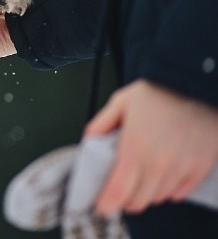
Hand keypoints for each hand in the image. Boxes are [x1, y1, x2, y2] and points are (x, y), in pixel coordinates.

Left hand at [84, 79, 217, 215]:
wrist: (195, 84)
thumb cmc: (157, 91)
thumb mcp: (121, 102)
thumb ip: (101, 124)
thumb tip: (88, 142)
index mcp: (135, 149)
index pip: (118, 193)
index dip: (106, 204)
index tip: (100, 205)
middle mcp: (159, 165)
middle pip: (137, 202)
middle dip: (125, 198)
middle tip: (120, 185)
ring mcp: (182, 169)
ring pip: (157, 198)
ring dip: (146, 191)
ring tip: (142, 172)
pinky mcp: (200, 169)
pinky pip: (179, 193)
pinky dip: (168, 188)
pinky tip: (163, 171)